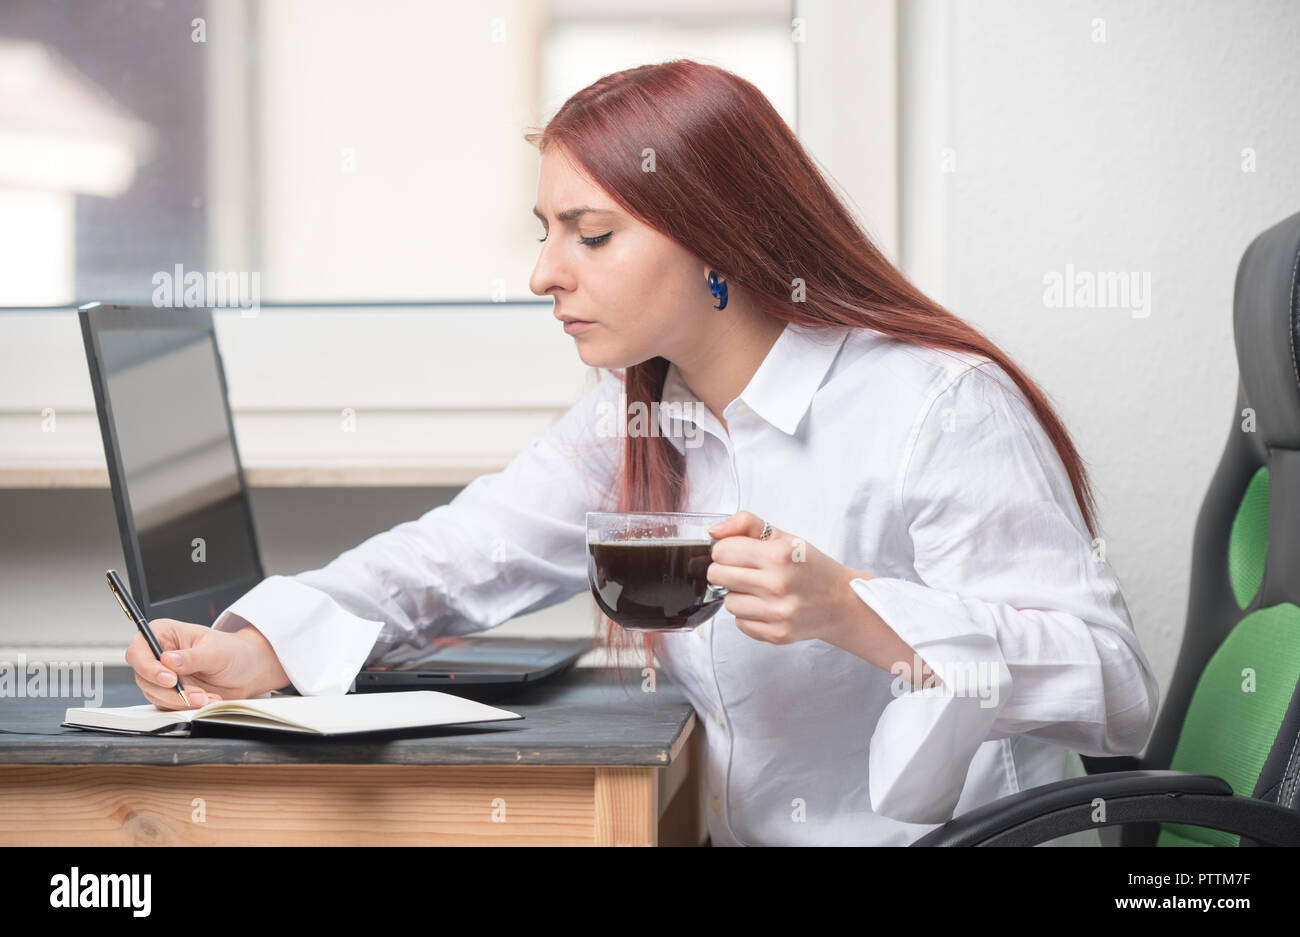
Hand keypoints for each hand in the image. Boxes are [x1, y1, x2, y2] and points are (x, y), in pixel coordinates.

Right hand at [125, 618, 291, 709]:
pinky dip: (186, 707)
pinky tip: (206, 700)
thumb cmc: (231, 652)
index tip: (170, 679)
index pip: (139, 651)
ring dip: (181, 701)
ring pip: (155, 694)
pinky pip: (167, 706)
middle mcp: (158, 655)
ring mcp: (162, 676)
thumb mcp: (215, 650)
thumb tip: (168, 660)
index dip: (148, 667)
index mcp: (164, 634)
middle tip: (196, 694)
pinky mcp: (169, 694)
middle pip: (144, 677)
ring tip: (206, 697)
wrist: (246, 670)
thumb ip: (192, 657)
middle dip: (171, 690)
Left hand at [706, 510, 865, 645]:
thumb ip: (746, 524)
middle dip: (726, 571)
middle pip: (717, 576)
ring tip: (759, 590)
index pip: (722, 551)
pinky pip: (740, 624)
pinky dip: (749, 615)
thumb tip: (714, 531)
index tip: (737, 553)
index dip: (725, 550)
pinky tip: (767, 607)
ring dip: (738, 595)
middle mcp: (778, 585)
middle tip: (744, 571)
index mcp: (778, 555)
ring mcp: (778, 612)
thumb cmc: (811, 567)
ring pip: (727, 603)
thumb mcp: (784, 537)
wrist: (841, 602)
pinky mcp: (777, 634)